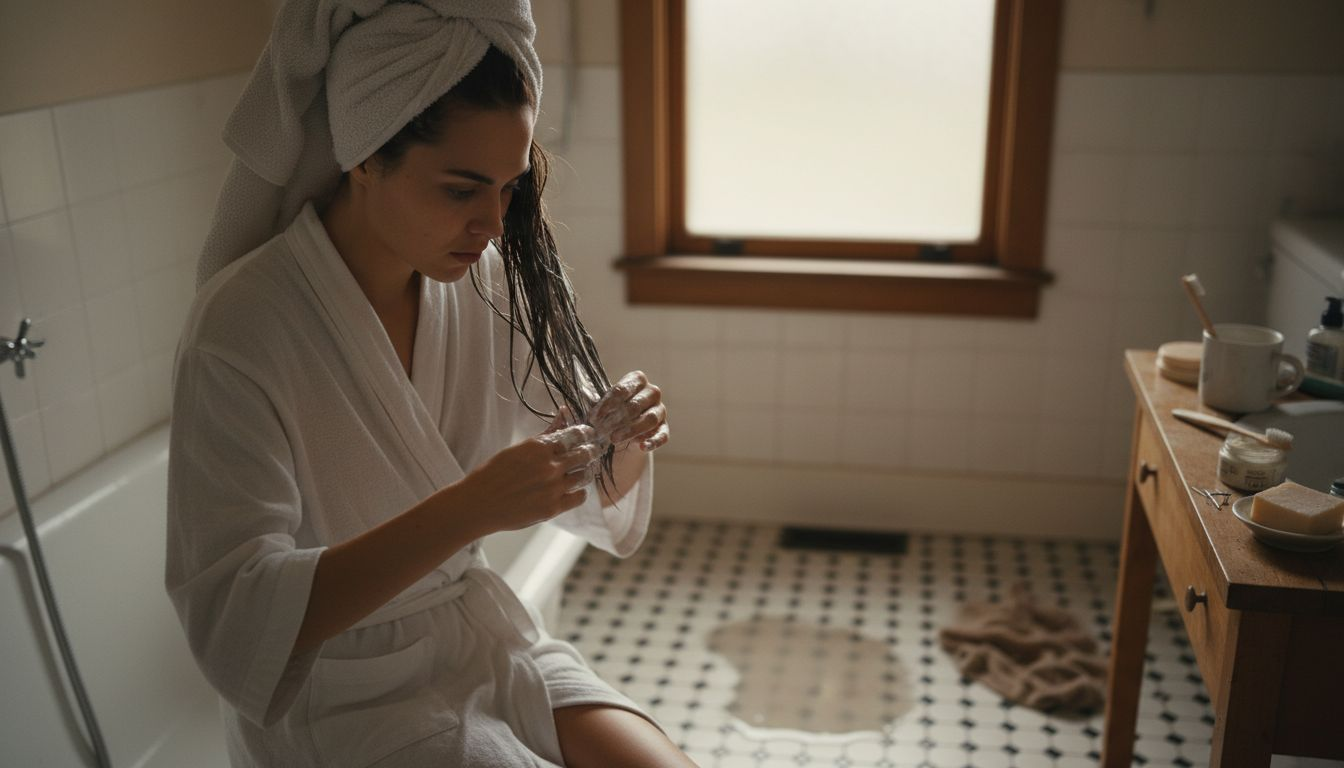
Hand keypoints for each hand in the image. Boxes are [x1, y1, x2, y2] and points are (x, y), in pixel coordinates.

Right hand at [454, 421, 602, 534]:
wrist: (479, 503)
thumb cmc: (494, 473)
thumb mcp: (518, 449)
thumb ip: (545, 434)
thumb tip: (564, 413)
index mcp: (538, 447)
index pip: (575, 435)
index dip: (585, 434)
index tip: (588, 434)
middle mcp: (549, 466)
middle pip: (585, 454)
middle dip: (590, 451)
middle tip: (591, 451)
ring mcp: (553, 488)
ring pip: (584, 475)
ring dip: (585, 471)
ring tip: (580, 471)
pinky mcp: (553, 508)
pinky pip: (579, 497)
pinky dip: (580, 492)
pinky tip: (573, 490)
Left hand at [585, 371, 668, 452]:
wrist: (625, 430)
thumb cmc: (611, 411)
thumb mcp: (602, 404)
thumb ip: (593, 400)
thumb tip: (576, 398)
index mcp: (637, 380)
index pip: (622, 389)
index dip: (607, 404)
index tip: (593, 417)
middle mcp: (652, 393)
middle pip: (636, 404)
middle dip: (616, 419)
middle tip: (601, 430)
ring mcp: (660, 411)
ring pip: (650, 419)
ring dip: (630, 430)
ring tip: (613, 439)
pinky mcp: (664, 429)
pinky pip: (663, 435)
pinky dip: (653, 441)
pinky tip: (642, 447)